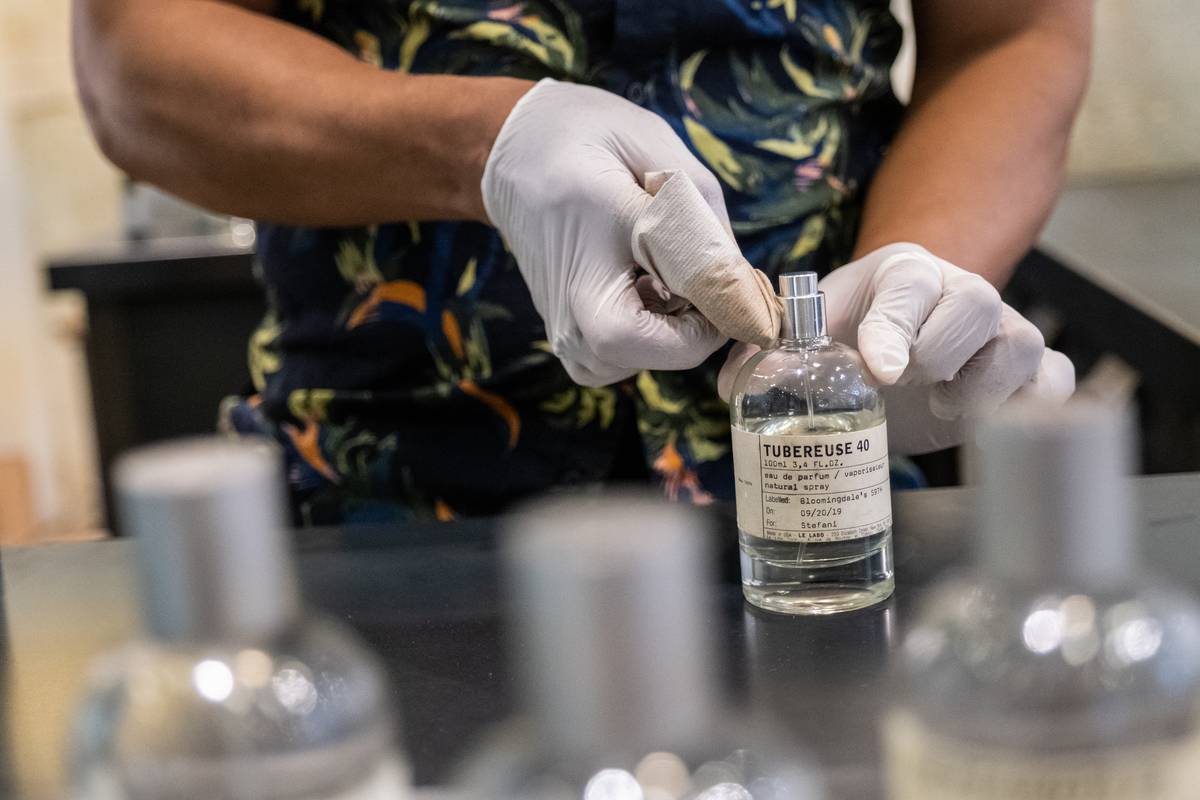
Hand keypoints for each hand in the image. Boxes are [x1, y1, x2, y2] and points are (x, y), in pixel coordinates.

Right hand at [481, 79, 779, 386]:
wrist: (513, 150)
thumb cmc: (582, 144)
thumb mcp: (657, 168)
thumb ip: (706, 236)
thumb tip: (747, 294)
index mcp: (590, 300)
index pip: (687, 344)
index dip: (726, 310)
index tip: (733, 261)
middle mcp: (576, 340)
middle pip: (677, 351)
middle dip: (700, 301)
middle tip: (690, 239)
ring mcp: (573, 346)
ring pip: (663, 349)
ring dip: (678, 305)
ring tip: (652, 246)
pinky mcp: (578, 343)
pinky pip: (641, 344)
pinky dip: (657, 310)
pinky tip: (639, 265)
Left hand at [719, 243, 1074, 453]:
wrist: (898, 349)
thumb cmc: (853, 332)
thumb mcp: (810, 333)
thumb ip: (770, 352)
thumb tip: (733, 385)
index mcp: (903, 272)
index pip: (908, 288)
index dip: (895, 330)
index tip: (879, 373)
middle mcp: (961, 291)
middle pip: (975, 305)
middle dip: (935, 355)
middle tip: (899, 386)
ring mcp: (1004, 329)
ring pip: (1022, 346)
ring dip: (982, 388)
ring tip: (940, 406)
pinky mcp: (1031, 371)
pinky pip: (1054, 383)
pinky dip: (1028, 408)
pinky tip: (982, 422)